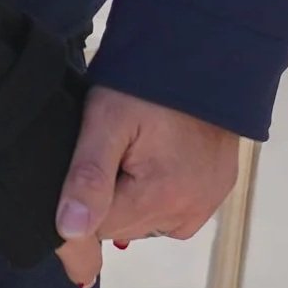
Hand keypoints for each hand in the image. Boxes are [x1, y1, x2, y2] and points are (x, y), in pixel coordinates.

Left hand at [53, 86, 241, 287]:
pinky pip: (173, 211)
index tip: (90, 161)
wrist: (202, 56)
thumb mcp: (106, 120)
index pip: (97, 228)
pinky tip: (157, 159)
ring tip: (138, 150)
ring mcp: (207, 204)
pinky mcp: (217, 193)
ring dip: (134, 196)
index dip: (83, 198)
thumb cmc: (148, 84)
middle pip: (123, 227)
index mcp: (160, 197)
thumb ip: (87, 177)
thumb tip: (70, 230)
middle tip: (116, 148)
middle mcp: (189, 211)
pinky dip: (159, 193)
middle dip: (110, 196)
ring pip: (146, 222)